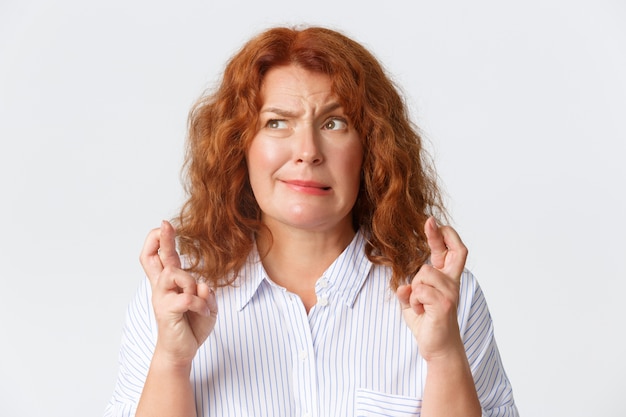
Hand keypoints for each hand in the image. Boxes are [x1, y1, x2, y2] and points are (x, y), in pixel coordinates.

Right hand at [139, 220, 217, 365]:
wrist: (181, 352)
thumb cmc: (191, 326)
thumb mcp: (205, 305)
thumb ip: (205, 293)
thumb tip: (203, 286)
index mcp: (170, 283)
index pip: (160, 256)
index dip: (160, 239)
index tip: (166, 224)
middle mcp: (161, 287)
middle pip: (153, 257)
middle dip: (160, 239)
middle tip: (164, 225)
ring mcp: (162, 298)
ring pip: (175, 273)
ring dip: (191, 282)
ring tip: (200, 301)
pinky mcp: (167, 311)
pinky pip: (187, 297)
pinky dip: (201, 304)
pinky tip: (204, 313)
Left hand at [396, 217, 467, 360]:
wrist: (437, 348)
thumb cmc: (427, 323)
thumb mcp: (412, 304)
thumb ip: (408, 292)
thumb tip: (401, 287)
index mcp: (445, 280)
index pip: (449, 252)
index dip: (441, 235)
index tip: (431, 221)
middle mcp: (451, 283)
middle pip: (456, 252)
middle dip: (441, 234)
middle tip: (430, 222)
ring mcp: (450, 293)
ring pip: (424, 273)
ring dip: (414, 289)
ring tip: (419, 305)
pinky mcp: (444, 304)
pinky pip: (419, 291)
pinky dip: (414, 301)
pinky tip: (421, 312)